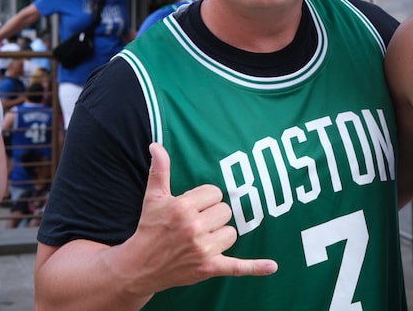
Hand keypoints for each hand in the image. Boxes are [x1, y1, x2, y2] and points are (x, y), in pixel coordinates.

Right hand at [123, 143, 276, 295]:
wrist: (139, 266)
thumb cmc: (149, 228)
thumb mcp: (153, 197)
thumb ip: (160, 170)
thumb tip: (156, 145)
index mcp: (183, 207)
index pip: (215, 193)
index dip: (205, 199)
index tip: (192, 208)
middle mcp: (194, 227)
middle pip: (226, 211)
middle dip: (213, 216)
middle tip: (195, 224)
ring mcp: (203, 249)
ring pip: (232, 232)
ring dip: (221, 235)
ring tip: (201, 239)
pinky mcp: (209, 267)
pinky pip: (237, 266)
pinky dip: (255, 267)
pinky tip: (272, 266)